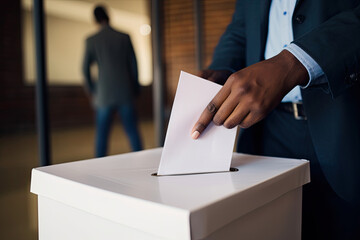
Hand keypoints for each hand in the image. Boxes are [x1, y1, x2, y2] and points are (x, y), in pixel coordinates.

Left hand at [191, 50, 307, 138]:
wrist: (282, 71)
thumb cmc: (257, 74)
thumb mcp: (238, 77)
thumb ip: (226, 93)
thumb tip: (215, 113)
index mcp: (232, 82)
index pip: (212, 105)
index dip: (202, 120)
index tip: (195, 131)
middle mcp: (241, 93)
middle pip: (220, 117)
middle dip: (218, 121)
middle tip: (220, 119)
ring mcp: (252, 103)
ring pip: (231, 123)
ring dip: (230, 122)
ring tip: (236, 113)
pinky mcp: (261, 112)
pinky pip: (245, 125)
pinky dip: (243, 122)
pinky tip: (247, 113)